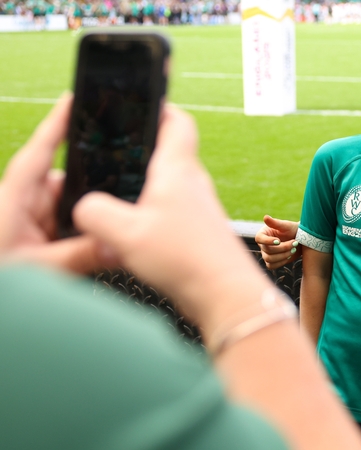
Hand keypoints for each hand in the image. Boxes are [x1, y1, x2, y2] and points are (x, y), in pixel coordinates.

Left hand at [0, 94, 105, 272]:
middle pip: (68, 185)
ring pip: (72, 210)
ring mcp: (30, 222)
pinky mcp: (37, 239)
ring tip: (97, 243)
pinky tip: (97, 250)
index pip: (41, 152)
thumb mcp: (38, 270)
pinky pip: (69, 229)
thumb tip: (118, 245)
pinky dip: (84, 238)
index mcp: (12, 199)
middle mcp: (22, 205)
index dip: (58, 123)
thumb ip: (80, 257)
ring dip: (86, 223)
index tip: (76, 99)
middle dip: (91, 196)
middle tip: (113, 209)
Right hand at [73, 104, 266, 329]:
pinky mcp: (199, 233)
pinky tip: (136, 233)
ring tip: (118, 195)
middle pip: (170, 153)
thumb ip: (94, 213)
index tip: (142, 104)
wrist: (227, 295)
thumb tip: (85, 206)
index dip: (161, 107)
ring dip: (147, 186)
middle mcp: (193, 184)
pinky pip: (173, 212)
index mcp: (177, 170)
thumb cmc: (186, 259)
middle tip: (115, 153)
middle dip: (143, 150)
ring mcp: (199, 209)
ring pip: (170, 185)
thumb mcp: (124, 234)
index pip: (178, 122)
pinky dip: (153, 214)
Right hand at [255, 215, 300, 269]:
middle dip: (282, 248)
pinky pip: (272, 266)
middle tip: (294, 243)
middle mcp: (263, 244)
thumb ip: (275, 223)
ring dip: (283, 255)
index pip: (259, 238)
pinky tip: (290, 255)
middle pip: (267, 250)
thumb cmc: (293, 230)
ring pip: (269, 259)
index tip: (279, 240)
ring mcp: (266, 254)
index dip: (267, 241)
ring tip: (293, 249)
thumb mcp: (286, 225)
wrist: (302, 240)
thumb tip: (265, 217)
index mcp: (264, 233)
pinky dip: (282, 262)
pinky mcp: (272, 262)